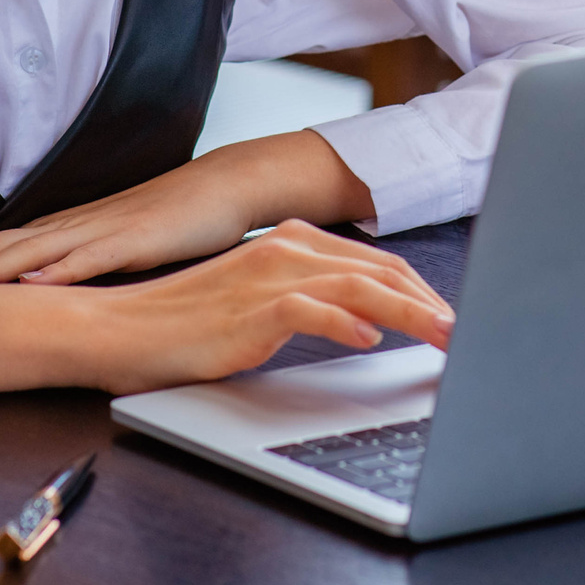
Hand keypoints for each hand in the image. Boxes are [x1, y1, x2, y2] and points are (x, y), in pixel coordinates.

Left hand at [0, 129, 376, 285]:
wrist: (225, 187)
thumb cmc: (176, 220)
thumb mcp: (119, 245)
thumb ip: (83, 262)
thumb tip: (45, 288)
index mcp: (71, 228)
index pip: (0, 245)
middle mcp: (77, 224)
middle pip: (2, 245)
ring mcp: (103, 229)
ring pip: (34, 249)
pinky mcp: (134, 240)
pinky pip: (89, 256)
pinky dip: (56, 270)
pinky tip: (31, 283)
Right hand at [0, 219, 454, 394]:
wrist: (120, 329)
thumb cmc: (187, 324)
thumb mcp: (258, 306)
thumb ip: (308, 302)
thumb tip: (362, 322)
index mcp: (290, 244)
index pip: (372, 263)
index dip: (418, 289)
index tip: (449, 315)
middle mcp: (284, 251)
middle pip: (377, 271)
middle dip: (427, 301)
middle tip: (464, 330)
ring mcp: (267, 276)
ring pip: (356, 286)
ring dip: (407, 312)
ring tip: (443, 337)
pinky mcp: (249, 309)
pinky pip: (309, 310)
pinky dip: (345, 322)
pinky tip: (370, 340)